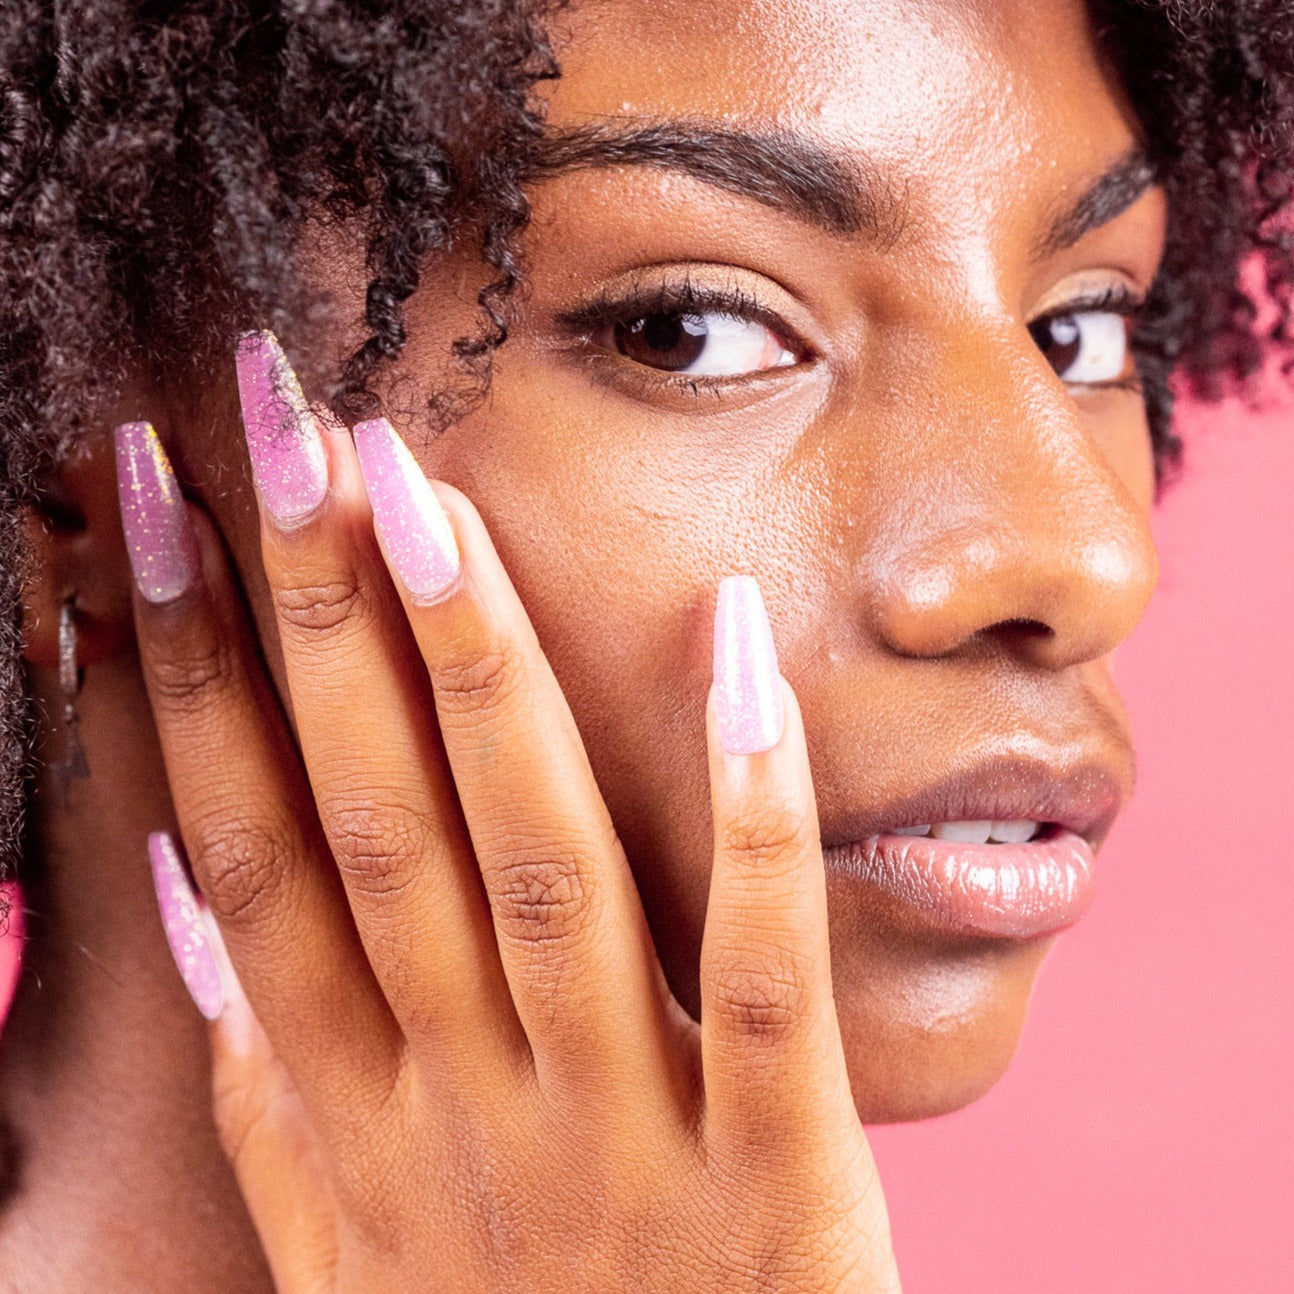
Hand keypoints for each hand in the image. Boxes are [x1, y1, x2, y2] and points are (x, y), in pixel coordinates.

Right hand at [119, 333, 900, 1292]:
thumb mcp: (342, 1237)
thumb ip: (265, 1079)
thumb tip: (191, 893)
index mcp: (352, 1118)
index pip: (243, 851)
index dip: (179, 676)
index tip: (142, 516)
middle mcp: (463, 1106)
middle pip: (369, 821)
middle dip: (307, 616)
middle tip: (278, 426)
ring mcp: (621, 1135)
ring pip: (537, 864)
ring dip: (475, 671)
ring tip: (424, 493)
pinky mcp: (778, 1180)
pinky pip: (767, 967)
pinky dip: (753, 804)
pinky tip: (737, 639)